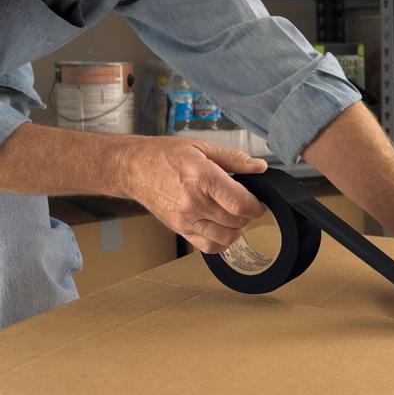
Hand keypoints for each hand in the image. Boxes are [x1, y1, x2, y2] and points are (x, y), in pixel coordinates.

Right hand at [117, 136, 266, 253]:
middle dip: (248, 215)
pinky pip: (209, 247)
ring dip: (237, 229)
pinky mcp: (180, 230)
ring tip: (233, 215)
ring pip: (226, 238)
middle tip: (244, 204)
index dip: (256, 206)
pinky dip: (221, 241)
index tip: (257, 201)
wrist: (133, 169)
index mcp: (202, 178)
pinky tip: (220, 226)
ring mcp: (186, 220)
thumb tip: (259, 167)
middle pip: (237, 222)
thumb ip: (234, 158)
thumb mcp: (202, 147)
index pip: (241, 204)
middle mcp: (194, 202)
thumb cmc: (165, 156)